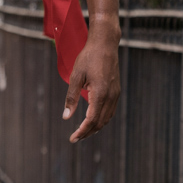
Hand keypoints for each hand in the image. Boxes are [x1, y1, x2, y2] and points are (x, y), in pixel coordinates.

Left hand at [62, 20, 120, 142]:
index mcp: (100, 94)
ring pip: (107, 118)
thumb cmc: (88, 58)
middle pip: (100, 122)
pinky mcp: (116, 91)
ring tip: (83, 132)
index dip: (82, 131)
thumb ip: (71, 98)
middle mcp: (111, 96)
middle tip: (75, 138)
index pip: (91, 120)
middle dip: (88, 132)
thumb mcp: (75, 77)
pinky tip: (93, 119)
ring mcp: (115, 94)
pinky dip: (102, 119)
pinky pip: (110, 111)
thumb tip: (66, 117)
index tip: (72, 138)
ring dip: (95, 127)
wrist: (105, 44)